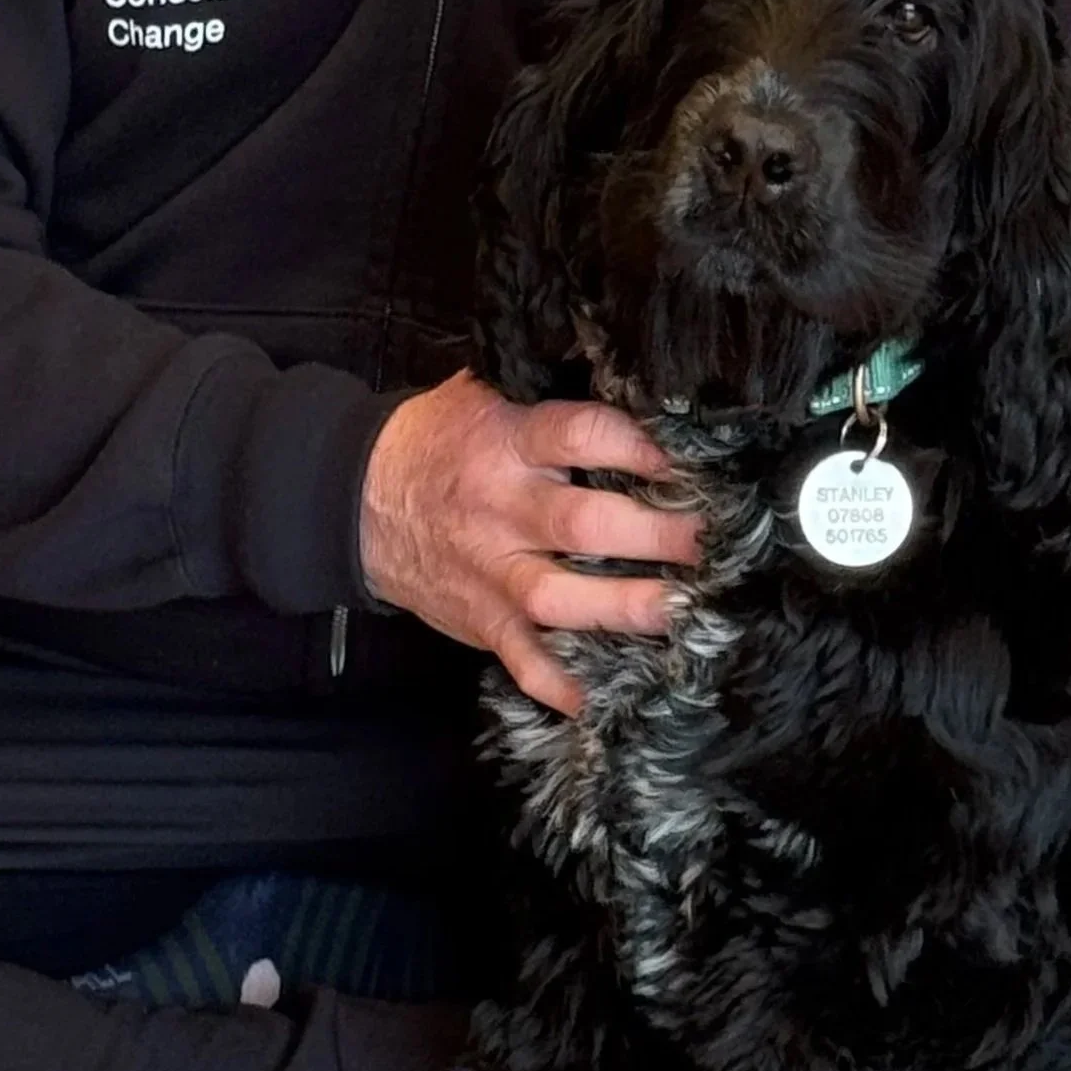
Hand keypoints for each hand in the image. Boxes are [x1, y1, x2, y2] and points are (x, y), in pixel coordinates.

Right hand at [361, 373, 701, 717]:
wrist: (354, 500)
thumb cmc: (437, 443)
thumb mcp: (482, 397)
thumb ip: (546, 395)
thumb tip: (623, 372)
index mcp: (509, 443)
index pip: (583, 435)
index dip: (640, 446)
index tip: (690, 458)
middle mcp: (504, 509)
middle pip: (588, 523)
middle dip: (659, 535)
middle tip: (716, 541)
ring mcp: (493, 570)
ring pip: (563, 597)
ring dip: (626, 607)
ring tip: (685, 613)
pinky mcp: (482, 618)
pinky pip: (520, 657)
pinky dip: (556, 682)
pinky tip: (598, 698)